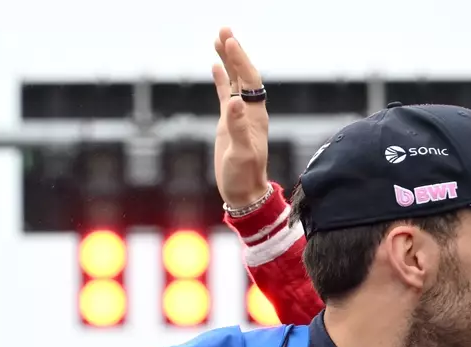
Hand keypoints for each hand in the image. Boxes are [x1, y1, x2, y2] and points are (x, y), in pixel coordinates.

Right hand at [211, 27, 270, 208]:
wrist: (243, 192)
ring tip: (218, 38)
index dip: (240, 60)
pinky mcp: (229, 122)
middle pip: (243, 75)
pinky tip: (215, 66)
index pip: (249, 81)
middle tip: (223, 29)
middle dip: (234, 52)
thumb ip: (238, 127)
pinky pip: (225, 94)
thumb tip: (235, 102)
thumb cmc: (243, 175)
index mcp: (255, 115)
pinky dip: (221, 79)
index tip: (230, 41)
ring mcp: (240, 115)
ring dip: (228, 60)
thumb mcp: (240, 153)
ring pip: (234, 81)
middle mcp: (250, 111)